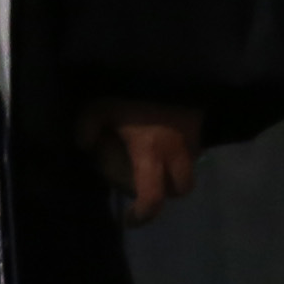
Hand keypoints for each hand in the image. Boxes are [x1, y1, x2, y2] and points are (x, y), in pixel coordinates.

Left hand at [87, 98, 202, 226]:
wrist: (171, 64)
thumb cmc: (134, 90)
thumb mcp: (101, 106)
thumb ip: (88, 127)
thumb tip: (84, 145)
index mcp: (152, 154)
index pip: (153, 198)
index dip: (142, 215)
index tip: (129, 219)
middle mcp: (177, 153)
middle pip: (182, 188)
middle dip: (167, 193)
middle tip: (148, 186)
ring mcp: (194, 139)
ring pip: (191, 168)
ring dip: (176, 171)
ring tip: (156, 160)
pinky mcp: (200, 124)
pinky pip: (195, 148)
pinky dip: (182, 151)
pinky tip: (165, 136)